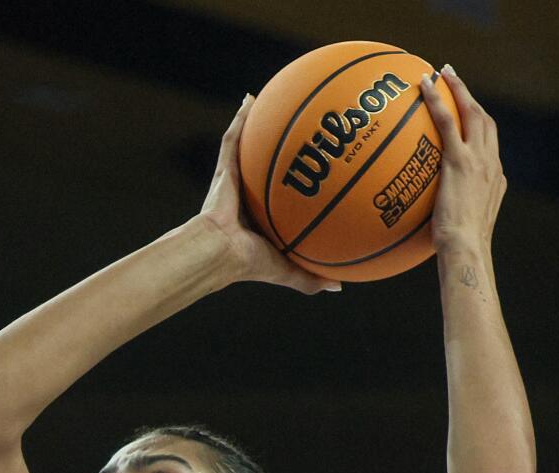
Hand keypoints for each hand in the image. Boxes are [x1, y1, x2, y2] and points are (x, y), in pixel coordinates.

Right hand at [192, 97, 339, 295]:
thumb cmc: (249, 263)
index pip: (280, 195)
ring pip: (248, 145)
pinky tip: (250, 99)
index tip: (311, 169)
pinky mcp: (224, 170)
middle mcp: (249, 194)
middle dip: (279, 147)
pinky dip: (240, 118)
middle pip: (266, 164)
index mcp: (262, 216)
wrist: (219, 252)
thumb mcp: (287, 269)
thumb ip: (311, 278)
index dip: (295, 181)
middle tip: (301, 129)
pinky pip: (233, 139)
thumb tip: (340, 287)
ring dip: (257, 123)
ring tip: (271, 100)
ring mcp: (235, 180)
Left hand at [417, 66, 504, 254]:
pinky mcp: (460, 160)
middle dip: (470, 97)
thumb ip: (455, 216)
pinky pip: (448, 120)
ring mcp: (478, 160)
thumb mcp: (463, 231)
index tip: (468, 113)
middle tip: (454, 80)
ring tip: (442, 73)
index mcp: (496, 179)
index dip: (480, 125)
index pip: (490, 145)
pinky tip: (424, 85)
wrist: (466, 249)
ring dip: (458, 89)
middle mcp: (492, 164)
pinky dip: (437, 99)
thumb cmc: (460, 250)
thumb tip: (436, 222)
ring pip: (472, 112)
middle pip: (485, 120)